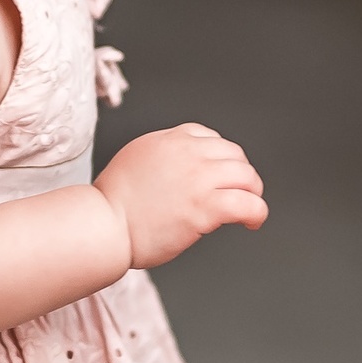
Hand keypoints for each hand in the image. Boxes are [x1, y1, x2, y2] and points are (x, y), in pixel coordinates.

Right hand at [95, 123, 267, 268]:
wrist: (104, 225)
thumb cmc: (112, 203)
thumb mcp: (136, 158)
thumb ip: (162, 156)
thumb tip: (180, 170)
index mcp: (169, 140)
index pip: (210, 138)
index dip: (220, 157)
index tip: (220, 175)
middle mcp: (187, 154)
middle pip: (234, 154)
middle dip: (241, 174)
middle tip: (239, 193)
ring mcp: (198, 180)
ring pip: (247, 176)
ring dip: (252, 192)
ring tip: (248, 208)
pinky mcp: (205, 208)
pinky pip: (248, 204)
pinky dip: (257, 213)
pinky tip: (251, 223)